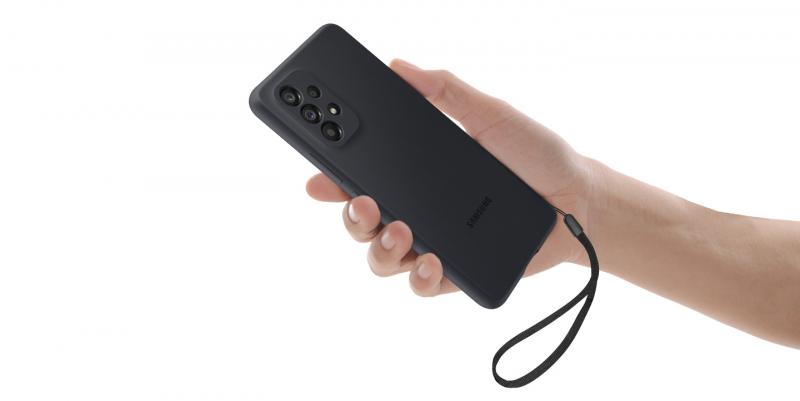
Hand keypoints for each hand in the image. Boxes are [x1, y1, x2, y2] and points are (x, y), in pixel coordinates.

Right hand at [306, 59, 592, 296]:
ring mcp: (433, 244)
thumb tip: (400, 66)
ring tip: (401, 230)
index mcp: (416, 174)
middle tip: (361, 201)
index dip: (332, 180)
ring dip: (380, 248)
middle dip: (350, 216)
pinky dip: (419, 277)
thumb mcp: (490, 114)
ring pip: (382, 259)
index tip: (317, 176)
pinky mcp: (456, 273)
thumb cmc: (535, 155)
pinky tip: (431, 261)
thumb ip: (446, 91)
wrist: (578, 200)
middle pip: (361, 222)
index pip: (362, 177)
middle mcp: (417, 210)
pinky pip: (422, 285)